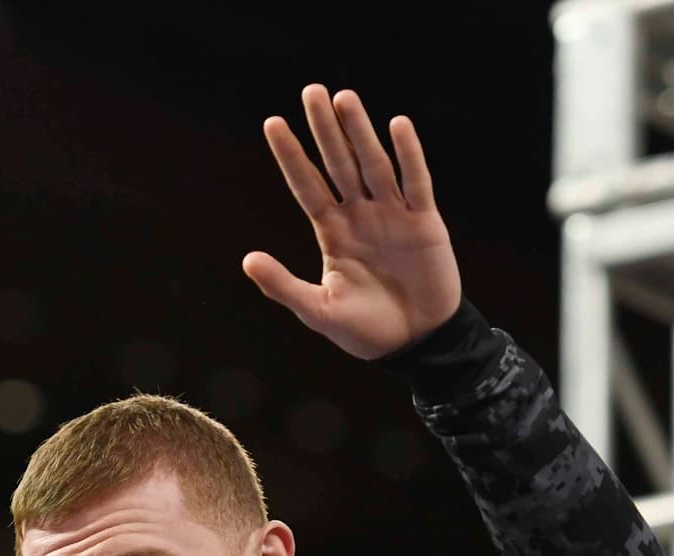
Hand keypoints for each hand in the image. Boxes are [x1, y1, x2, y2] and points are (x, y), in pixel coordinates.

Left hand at [243, 84, 460, 359]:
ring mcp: (394, 216)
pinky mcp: (425, 223)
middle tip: (311, 91)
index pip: (308, 186)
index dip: (291, 156)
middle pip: (339, 165)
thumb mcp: (317, 310)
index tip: (272, 123)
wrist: (415, 345)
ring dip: (359, 132)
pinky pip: (416, 182)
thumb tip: (247, 259)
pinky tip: (397, 125)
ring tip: (344, 98)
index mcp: (333, 234)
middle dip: (325, 130)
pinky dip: (408, 155)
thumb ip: (282, 285)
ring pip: (374, 165)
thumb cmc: (366, 330)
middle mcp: (361, 217)